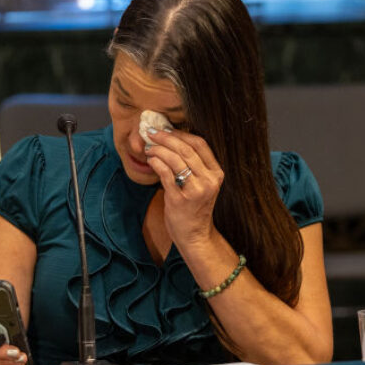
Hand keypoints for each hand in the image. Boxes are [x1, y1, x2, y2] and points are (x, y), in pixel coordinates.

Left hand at [143, 127, 223, 248]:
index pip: (200, 144)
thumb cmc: (194, 208)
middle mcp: (209, 181)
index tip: (166, 129)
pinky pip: (166, 174)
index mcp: (216, 173)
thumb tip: (171, 139)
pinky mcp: (180, 200)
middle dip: (166, 138)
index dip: (181, 133)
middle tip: (152, 133)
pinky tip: (150, 160)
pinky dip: (156, 163)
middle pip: (186, 149)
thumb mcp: (201, 184)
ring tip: (149, 148)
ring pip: (175, 159)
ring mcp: (196, 191)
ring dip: (159, 149)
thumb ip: (192, 164)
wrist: (195, 235)